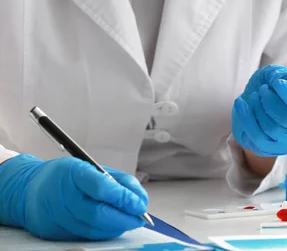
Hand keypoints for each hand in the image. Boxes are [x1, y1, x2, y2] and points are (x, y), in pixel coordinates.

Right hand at [0, 154, 147, 240]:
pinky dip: (102, 232)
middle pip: (98, 214)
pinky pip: (83, 236)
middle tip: (140, 218)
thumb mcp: (91, 167)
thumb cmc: (65, 176)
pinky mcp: (53, 232)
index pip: (103, 187)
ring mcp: (55, 216)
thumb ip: (118, 181)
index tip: (140, 204)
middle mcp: (62, 196)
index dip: (125, 198)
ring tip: (129, 222)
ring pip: (92, 229)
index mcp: (73, 173)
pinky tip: (112, 226)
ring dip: (116, 228)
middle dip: (125, 219)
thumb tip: (140, 198)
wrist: (28, 190)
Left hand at [232, 65, 286, 156]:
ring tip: (254, 96)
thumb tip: (278, 80)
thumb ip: (279, 74)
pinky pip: (257, 135)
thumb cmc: (270, 89)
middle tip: (263, 90)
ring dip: (258, 108)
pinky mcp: (270, 148)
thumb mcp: (275, 75)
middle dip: (271, 101)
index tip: (277, 83)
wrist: (254, 107)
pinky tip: (241, 104)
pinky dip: (246, 117)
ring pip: (272, 128)